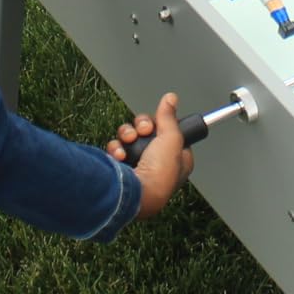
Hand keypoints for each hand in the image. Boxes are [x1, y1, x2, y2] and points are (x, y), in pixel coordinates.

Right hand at [108, 92, 194, 214]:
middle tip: (143, 130)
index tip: (158, 121)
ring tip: (128, 141)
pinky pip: (117, 149)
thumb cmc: (158, 174)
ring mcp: (139, 166)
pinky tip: (120, 155)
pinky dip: (116, 149)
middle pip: (148, 132)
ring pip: (131, 138)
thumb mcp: (172, 137)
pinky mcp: (121, 169)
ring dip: (127, 135)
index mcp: (176, 159)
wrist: (134, 194)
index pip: (169, 133)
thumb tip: (171, 99)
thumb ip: (169, 116)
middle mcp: (158, 164)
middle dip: (142, 127)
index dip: (162, 124)